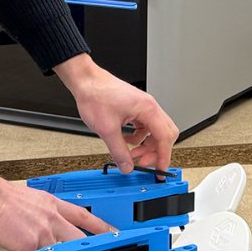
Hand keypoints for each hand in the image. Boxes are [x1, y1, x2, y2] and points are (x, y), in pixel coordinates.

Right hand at [0, 176, 113, 250]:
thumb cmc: (2, 197)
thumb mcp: (31, 198)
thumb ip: (41, 212)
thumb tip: (41, 224)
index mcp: (53, 205)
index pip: (84, 216)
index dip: (100, 225)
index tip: (112, 231)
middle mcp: (52, 218)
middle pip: (79, 238)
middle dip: (88, 250)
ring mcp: (43, 233)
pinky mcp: (30, 246)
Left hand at [55, 54, 179, 172]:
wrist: (86, 81)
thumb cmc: (96, 95)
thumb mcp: (107, 129)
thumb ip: (119, 151)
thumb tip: (127, 166)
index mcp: (147, 109)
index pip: (165, 137)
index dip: (164, 156)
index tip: (160, 169)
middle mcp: (149, 106)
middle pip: (165, 134)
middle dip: (156, 151)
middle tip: (144, 163)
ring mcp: (143, 107)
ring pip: (155, 131)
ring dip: (146, 146)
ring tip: (132, 154)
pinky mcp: (135, 108)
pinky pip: (145, 127)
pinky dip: (139, 138)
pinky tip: (126, 142)